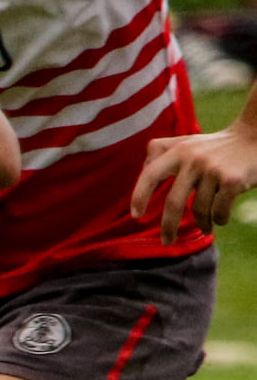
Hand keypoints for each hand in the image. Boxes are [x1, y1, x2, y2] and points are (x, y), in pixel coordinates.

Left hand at [132, 121, 256, 240]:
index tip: (136, 215)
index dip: (139, 195)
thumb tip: (144, 170)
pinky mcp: (233, 180)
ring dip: (202, 223)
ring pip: (200, 209)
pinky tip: (220, 220)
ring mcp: (214, 170)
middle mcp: (194, 159)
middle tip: (166, 241)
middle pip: (173, 202)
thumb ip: (163, 150)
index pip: (150, 174)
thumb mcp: (187, 142)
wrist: (255, 138)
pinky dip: (219, 220)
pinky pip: (219, 211)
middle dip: (168, 226)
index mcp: (179, 151)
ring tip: (206, 228)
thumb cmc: (216, 146)